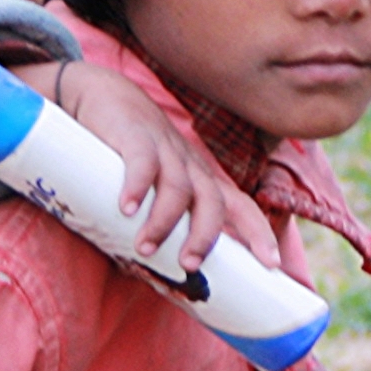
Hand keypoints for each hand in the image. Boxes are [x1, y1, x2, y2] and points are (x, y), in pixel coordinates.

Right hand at [8, 61, 278, 271]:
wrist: (98, 95)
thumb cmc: (123, 156)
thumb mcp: (147, 190)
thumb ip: (151, 224)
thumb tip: (151, 275)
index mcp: (198, 180)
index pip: (240, 206)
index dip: (259, 233)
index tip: (272, 264)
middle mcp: (188, 165)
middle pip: (213, 202)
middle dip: (205, 236)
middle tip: (189, 265)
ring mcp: (163, 149)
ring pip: (178, 187)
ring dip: (164, 221)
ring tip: (144, 247)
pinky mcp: (134, 136)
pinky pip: (143, 162)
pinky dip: (136, 187)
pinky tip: (126, 208)